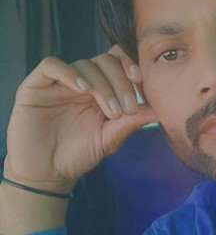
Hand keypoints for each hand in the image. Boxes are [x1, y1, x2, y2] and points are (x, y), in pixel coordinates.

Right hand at [3, 46, 157, 191]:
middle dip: (121, 81)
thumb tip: (160, 109)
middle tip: (127, 108)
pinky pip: (51, 66)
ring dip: (102, 85)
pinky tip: (82, 90)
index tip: (142, 82)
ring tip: (110, 111)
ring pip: (84, 64)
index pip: (117, 61)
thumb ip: (132, 120)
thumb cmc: (78, 155)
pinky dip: (69, 73)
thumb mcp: (110, 137)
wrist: (47, 174)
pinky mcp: (36, 86)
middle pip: (105, 61)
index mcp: (100, 88)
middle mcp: (81, 81)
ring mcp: (59, 82)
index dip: (130, 64)